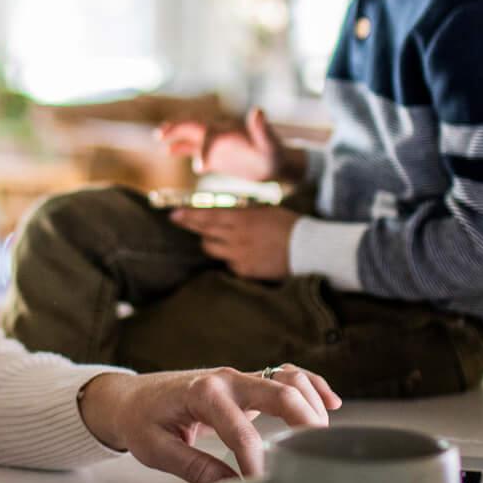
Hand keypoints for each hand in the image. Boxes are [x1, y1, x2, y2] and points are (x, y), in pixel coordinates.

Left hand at [78, 365, 341, 482]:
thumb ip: (195, 469)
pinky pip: (287, 376)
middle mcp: (226, 379)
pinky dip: (312, 385)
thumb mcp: (156, 450)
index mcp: (202, 394)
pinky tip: (331, 403)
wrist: (131, 397)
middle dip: (304, 424)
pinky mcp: (248, 384)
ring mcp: (240, 378)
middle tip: (317, 457)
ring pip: (289, 380)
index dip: (258, 464)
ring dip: (312, 405)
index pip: (241, 433)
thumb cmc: (141, 420)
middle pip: (279, 393)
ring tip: (323, 439)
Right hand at [157, 108, 294, 183]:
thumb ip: (262, 129)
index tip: (201, 168)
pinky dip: (183, 149)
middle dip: (177, 129)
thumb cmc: (275, 153)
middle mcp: (220, 133)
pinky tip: (170, 151)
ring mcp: (216, 144)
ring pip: (191, 136)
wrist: (276, 163)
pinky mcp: (215, 157)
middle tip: (161, 134)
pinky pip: (195, 150)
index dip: (204, 149)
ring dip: (176, 136)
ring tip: (159, 138)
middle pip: (194, 127)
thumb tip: (257, 110)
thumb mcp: (270, 143)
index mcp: (230, 130)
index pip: (210, 135)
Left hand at [169, 205, 298, 280]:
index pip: (207, 216)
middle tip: (179, 221)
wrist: (308, 248)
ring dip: (211, 242)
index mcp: (241, 218)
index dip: (188, 215)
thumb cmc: (288, 225)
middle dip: (192, 226)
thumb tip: (224, 212)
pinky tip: (245, 254)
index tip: (174, 214)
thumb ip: (242, 212)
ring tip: (220, 238)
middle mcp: (236, 237)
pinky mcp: (245, 271)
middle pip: (204, 233)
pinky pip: (229, 264)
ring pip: (212, 249)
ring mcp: (239, 256)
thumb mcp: (263, 211)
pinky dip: (231, 258)